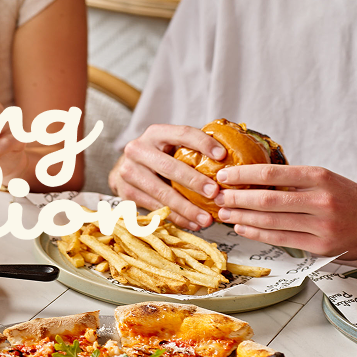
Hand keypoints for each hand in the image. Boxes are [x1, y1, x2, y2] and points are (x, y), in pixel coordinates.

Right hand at [109, 124, 226, 229]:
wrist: (123, 169)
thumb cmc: (157, 157)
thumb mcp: (170, 145)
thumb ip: (192, 149)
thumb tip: (234, 157)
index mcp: (154, 133)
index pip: (181, 133)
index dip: (202, 143)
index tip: (222, 155)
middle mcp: (138, 149)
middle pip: (169, 166)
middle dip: (194, 182)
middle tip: (215, 194)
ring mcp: (129, 172)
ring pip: (161, 192)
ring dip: (186, 208)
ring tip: (206, 219)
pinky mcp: (126, 192)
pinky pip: (155, 207)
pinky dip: (176, 217)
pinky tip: (192, 223)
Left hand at [211, 165, 356, 258]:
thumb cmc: (345, 197)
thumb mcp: (323, 179)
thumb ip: (291, 180)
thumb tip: (248, 180)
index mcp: (320, 177)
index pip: (272, 174)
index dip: (243, 175)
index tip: (223, 176)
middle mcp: (321, 201)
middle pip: (267, 200)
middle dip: (237, 199)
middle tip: (217, 197)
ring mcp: (321, 226)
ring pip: (271, 222)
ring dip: (242, 218)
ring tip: (225, 213)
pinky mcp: (320, 246)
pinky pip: (280, 239)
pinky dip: (257, 233)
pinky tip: (242, 227)